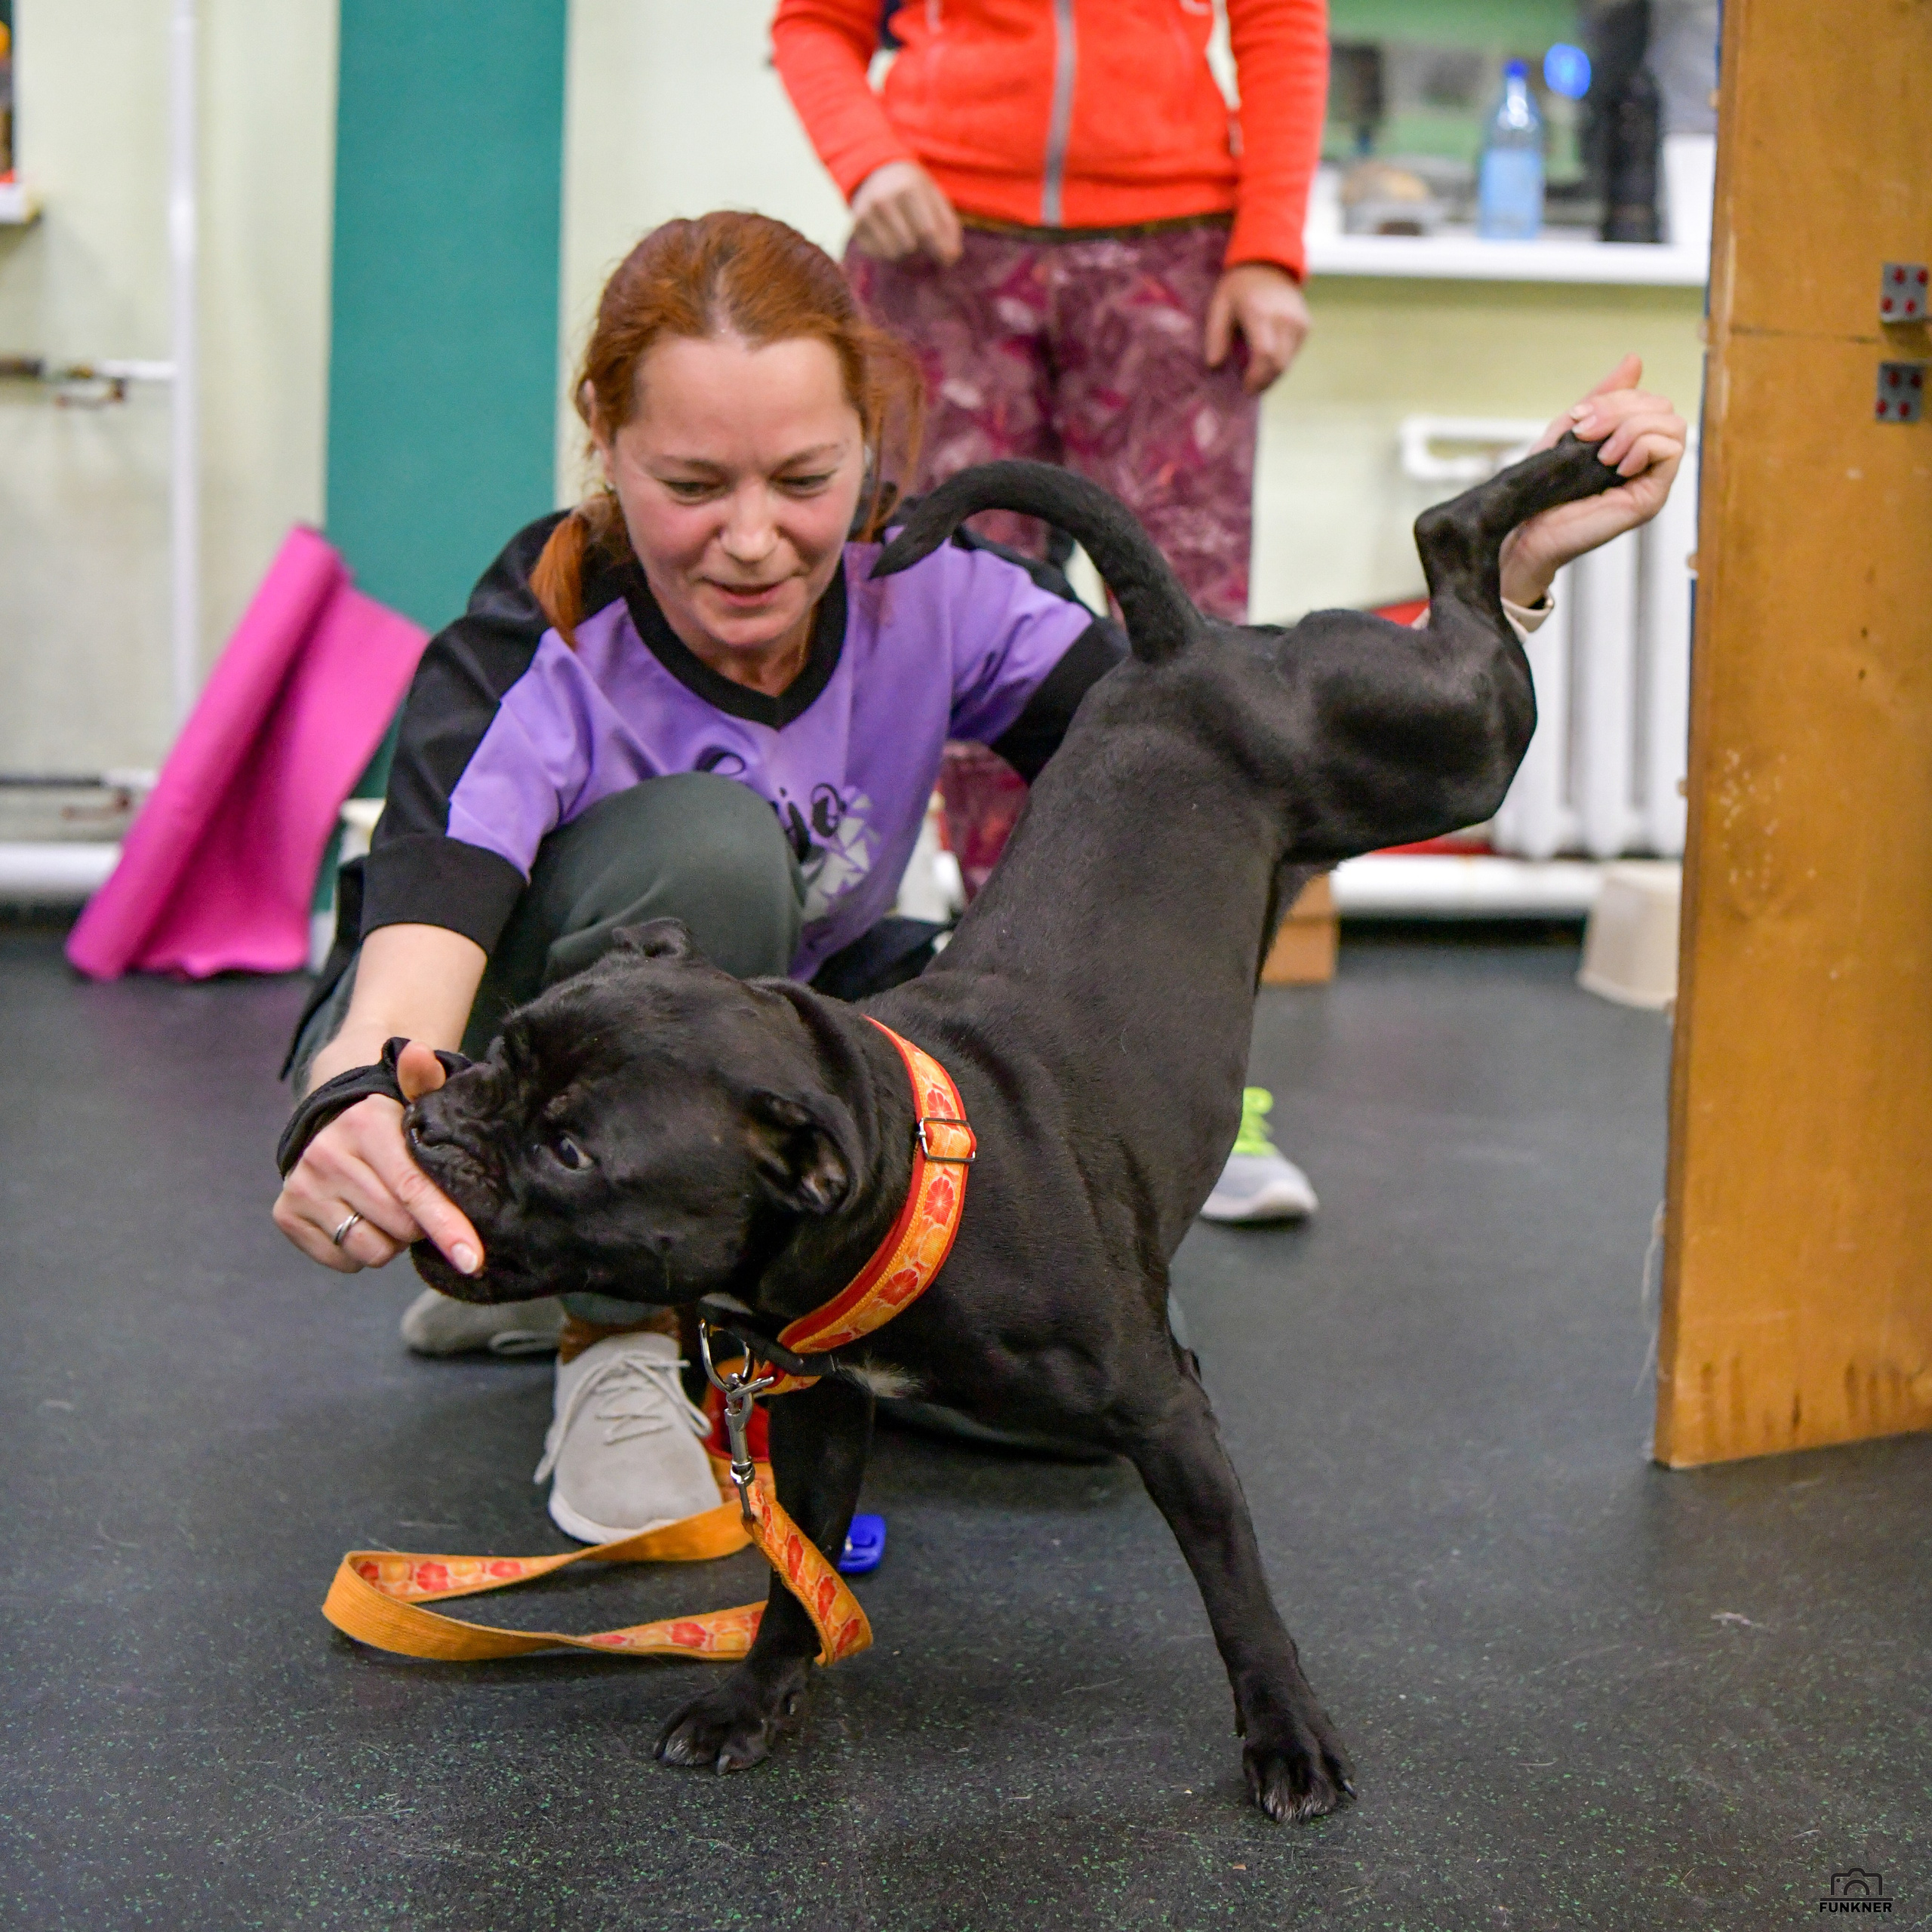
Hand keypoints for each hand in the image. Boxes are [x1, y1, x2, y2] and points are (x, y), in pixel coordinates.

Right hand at [271, 1041, 482, 1278]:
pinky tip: (359, 1217)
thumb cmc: (391, 1118)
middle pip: (399, 1226)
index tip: (472, 1259)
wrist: (332, 1117)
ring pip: (370, 1250)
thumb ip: (425, 1080)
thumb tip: (418, 1054)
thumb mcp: (413, 1096)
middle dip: (420, 1226)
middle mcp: (327, 1155)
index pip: (414, 1190)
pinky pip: (342, 1260)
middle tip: (418, 1203)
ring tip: (387, 1209)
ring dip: (390, 1241)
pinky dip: (359, 1250)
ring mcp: (303, 1186)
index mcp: (366, 1125)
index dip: (447, 1226)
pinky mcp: (286, 1214)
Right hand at [849, 159, 962, 265]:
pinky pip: (877, 253)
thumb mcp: (934, 197)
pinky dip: (888, 251)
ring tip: (906, 237)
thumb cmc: (913, 188)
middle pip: (910, 245)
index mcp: (908, 188)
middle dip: (921, 248)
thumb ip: (947, 226)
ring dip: (904, 252)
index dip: (940, 250)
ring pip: (893, 253)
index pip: (927, 231)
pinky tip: (891, 237)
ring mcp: (867, 211)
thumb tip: (951, 258)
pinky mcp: (856, 223)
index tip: (947, 260)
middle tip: (923, 240)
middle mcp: (884, 199)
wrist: (877, 170)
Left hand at [1204, 263, 1310, 394]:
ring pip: (1287, 362)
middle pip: (1278, 364)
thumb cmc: (1238, 287)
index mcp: (1261, 314)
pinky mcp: (1305, 325)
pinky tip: (1267, 360)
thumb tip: (1214, 365)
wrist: (1269, 264)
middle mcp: (1284, 319)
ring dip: (1272, 375)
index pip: (1264, 355)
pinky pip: (1293, 354)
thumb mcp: (1219, 305)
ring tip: (1256, 376)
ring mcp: (1298, 322)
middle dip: (1264, 382)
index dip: (1255, 377)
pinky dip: (1280, 362)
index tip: (1245, 388)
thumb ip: (1215, 335)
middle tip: (1250, 389)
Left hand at [1499, 354, 1687, 607]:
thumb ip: (1602, 398)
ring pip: (1672, 426)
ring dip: (1632, 428)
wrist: (1525, 531)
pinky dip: (1642, 446)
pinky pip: (1670, 451)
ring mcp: (1651, 480)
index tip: (1578, 420)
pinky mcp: (1651, 498)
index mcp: (1629, 443)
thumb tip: (1635, 360)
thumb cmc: (1542, 488)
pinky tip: (1615, 465)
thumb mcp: (1569, 430)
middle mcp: (1645, 460)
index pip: (1647, 400)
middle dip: (1622, 410)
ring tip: (1601, 454)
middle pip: (1663, 407)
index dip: (1615, 399)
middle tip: (1586, 433)